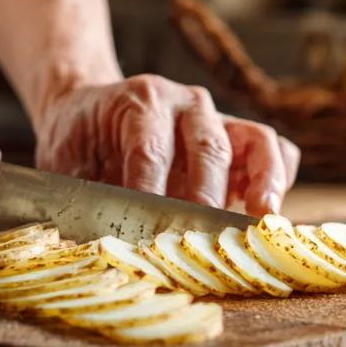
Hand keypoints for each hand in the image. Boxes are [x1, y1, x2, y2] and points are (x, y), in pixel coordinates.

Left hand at [34, 75, 299, 216]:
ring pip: (254, 141)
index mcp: (139, 101)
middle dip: (207, 197)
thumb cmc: (80, 142)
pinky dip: (280, 177)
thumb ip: (77, 196)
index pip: (151, 150)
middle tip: (202, 239)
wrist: (91, 109)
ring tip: (262, 218)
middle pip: (208, 149)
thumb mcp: (65, 164)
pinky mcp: (241, 137)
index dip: (153, 192)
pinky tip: (269, 211)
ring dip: (263, 182)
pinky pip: (275, 148)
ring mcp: (219, 118)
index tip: (150, 231)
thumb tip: (83, 244)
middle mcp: (186, 103)